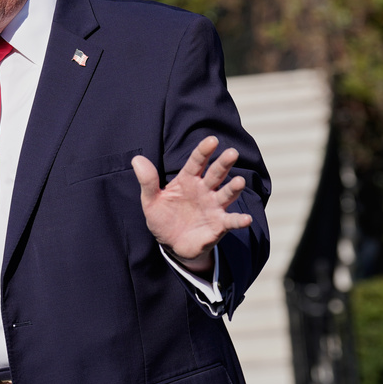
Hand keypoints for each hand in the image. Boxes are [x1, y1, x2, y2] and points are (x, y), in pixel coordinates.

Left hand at [132, 136, 252, 273]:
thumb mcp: (151, 200)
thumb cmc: (163, 217)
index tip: (212, 140)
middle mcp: (204, 190)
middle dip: (223, 163)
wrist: (171, 244)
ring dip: (233, 188)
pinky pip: (231, 221)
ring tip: (239, 181)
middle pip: (216, 174)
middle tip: (232, 152)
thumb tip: (137, 159)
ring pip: (226, 194)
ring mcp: (214, 207)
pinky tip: (245, 219)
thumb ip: (147, 181)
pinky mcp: (219, 225)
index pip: (197, 162)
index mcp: (188, 180)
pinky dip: (239, 220)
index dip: (204, 151)